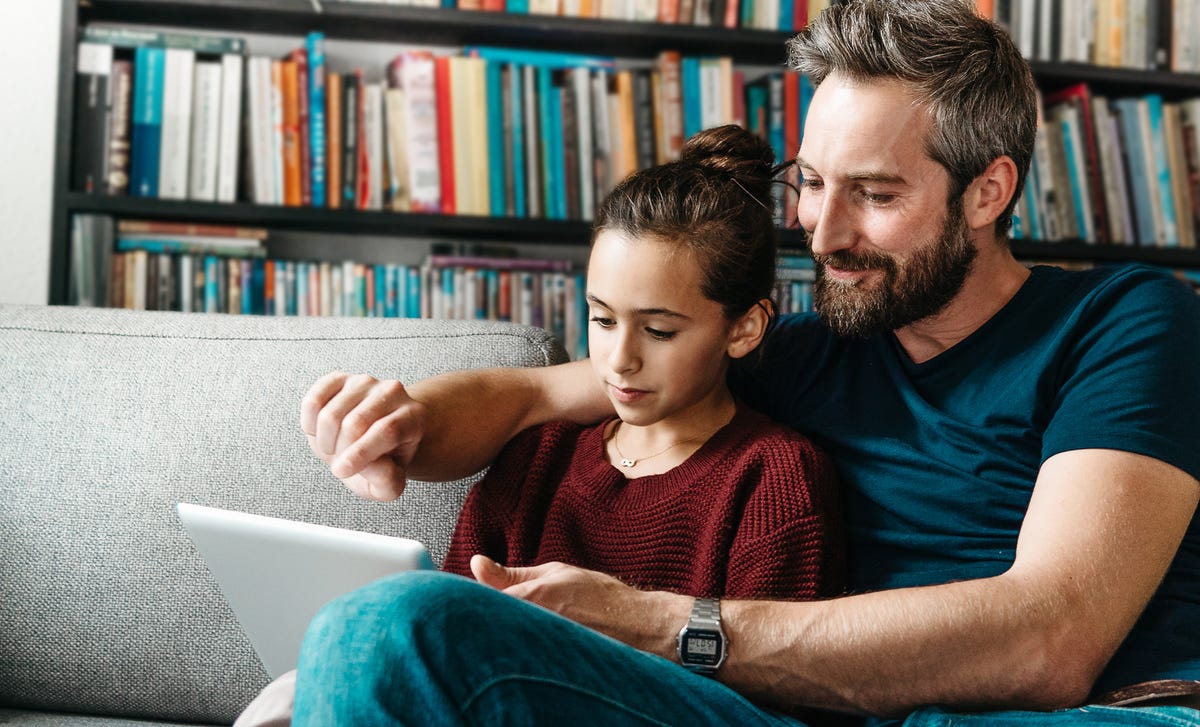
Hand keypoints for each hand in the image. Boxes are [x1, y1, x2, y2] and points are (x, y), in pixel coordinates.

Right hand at [299, 371, 426, 500]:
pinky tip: (320, 433)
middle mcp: (392, 392)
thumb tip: (371, 464)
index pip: (387, 431)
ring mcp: (365, 382)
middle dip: (340, 451)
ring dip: (324, 441)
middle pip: (355, 424)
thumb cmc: (380, 464)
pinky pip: (313, 401)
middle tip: (341, 463)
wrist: (367, 440)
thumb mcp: (388, 485)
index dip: (361, 453)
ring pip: (331, 415)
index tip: (341, 471)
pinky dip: (309, 425)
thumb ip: (386, 481)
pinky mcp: (339, 379)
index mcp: (412, 417)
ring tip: (334, 449)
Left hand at [469, 554, 686, 657]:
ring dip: (497, 635)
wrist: (637, 625)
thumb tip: (477, 563)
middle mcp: (537, 622)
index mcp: (534, 595)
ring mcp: (545, 645)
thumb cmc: (600, 595)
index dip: (465, 602)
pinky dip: (514, 650)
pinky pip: (519, 656)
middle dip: (478, 621)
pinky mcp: (550, 663)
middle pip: (487, 626)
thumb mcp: (555, 572)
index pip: (480, 600)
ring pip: (502, 642)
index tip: (454, 599)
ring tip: (505, 630)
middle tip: (478, 617)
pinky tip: (521, 647)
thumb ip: (512, 572)